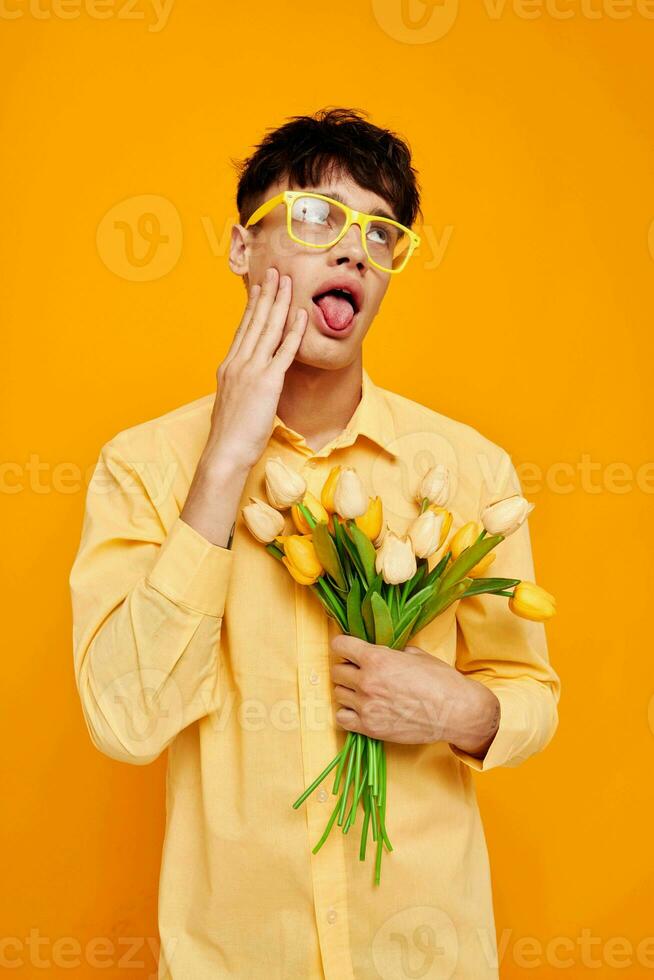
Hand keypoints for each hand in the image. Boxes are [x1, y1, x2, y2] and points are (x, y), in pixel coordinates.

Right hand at [180, 267, 306, 546]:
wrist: (225, 451)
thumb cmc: (230, 435)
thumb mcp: (233, 402)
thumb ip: (242, 386)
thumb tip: (251, 383)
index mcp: (229, 366)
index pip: (244, 329)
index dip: (253, 305)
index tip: (261, 287)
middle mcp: (238, 362)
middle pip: (255, 321)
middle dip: (267, 294)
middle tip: (276, 270)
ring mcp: (252, 370)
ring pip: (268, 328)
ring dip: (280, 302)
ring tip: (288, 281)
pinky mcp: (267, 381)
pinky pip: (283, 350)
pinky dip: (293, 330)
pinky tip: (300, 314)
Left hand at [329, 634, 499, 753]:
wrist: (455, 712)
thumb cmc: (440, 680)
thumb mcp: (415, 654)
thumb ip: (390, 652)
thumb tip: (380, 651)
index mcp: (377, 659)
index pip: (340, 646)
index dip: (343, 645)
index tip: (348, 648)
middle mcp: (367, 681)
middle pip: (336, 671)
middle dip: (347, 668)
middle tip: (360, 671)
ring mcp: (367, 706)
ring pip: (338, 693)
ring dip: (348, 690)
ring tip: (364, 691)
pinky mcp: (370, 728)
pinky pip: (342, 718)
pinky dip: (348, 713)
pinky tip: (361, 709)